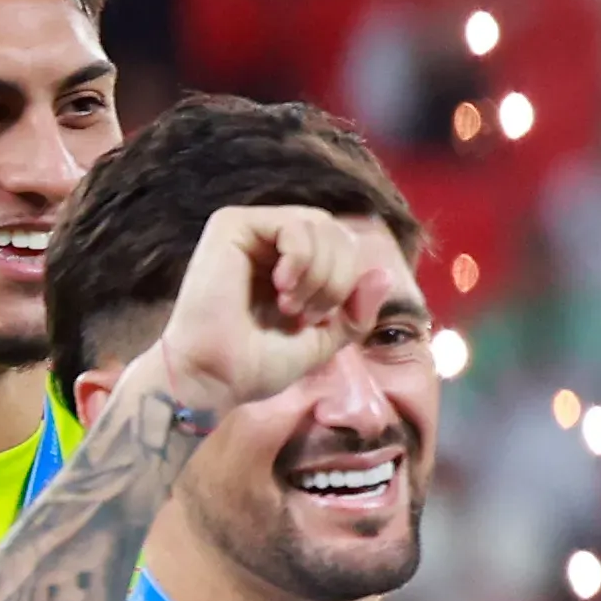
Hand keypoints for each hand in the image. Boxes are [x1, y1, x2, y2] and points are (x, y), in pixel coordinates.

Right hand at [133, 203, 398, 424]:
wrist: (216, 376)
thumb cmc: (259, 363)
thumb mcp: (324, 339)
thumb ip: (355, 310)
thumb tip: (384, 274)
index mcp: (289, 263)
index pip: (344, 246)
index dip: (348, 283)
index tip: (321, 321)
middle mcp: (269, 242)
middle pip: (338, 232)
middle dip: (338, 278)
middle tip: (309, 316)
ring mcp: (250, 230)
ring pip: (320, 225)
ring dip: (320, 274)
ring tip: (292, 308)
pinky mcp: (231, 225)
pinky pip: (293, 224)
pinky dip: (301, 259)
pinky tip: (281, 289)